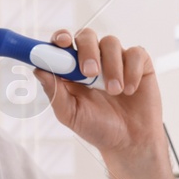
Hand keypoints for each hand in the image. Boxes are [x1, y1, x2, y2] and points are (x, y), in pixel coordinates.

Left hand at [33, 27, 162, 159]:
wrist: (129, 141)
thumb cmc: (97, 127)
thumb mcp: (71, 114)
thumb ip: (55, 93)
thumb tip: (39, 70)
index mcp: (71, 70)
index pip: (62, 44)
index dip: (60, 38)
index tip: (61, 42)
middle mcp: (93, 59)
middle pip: (86, 36)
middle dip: (87, 50)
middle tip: (90, 72)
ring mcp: (116, 60)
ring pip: (110, 43)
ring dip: (111, 67)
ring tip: (114, 92)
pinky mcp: (139, 64)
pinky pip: (135, 53)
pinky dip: (132, 71)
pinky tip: (130, 90)